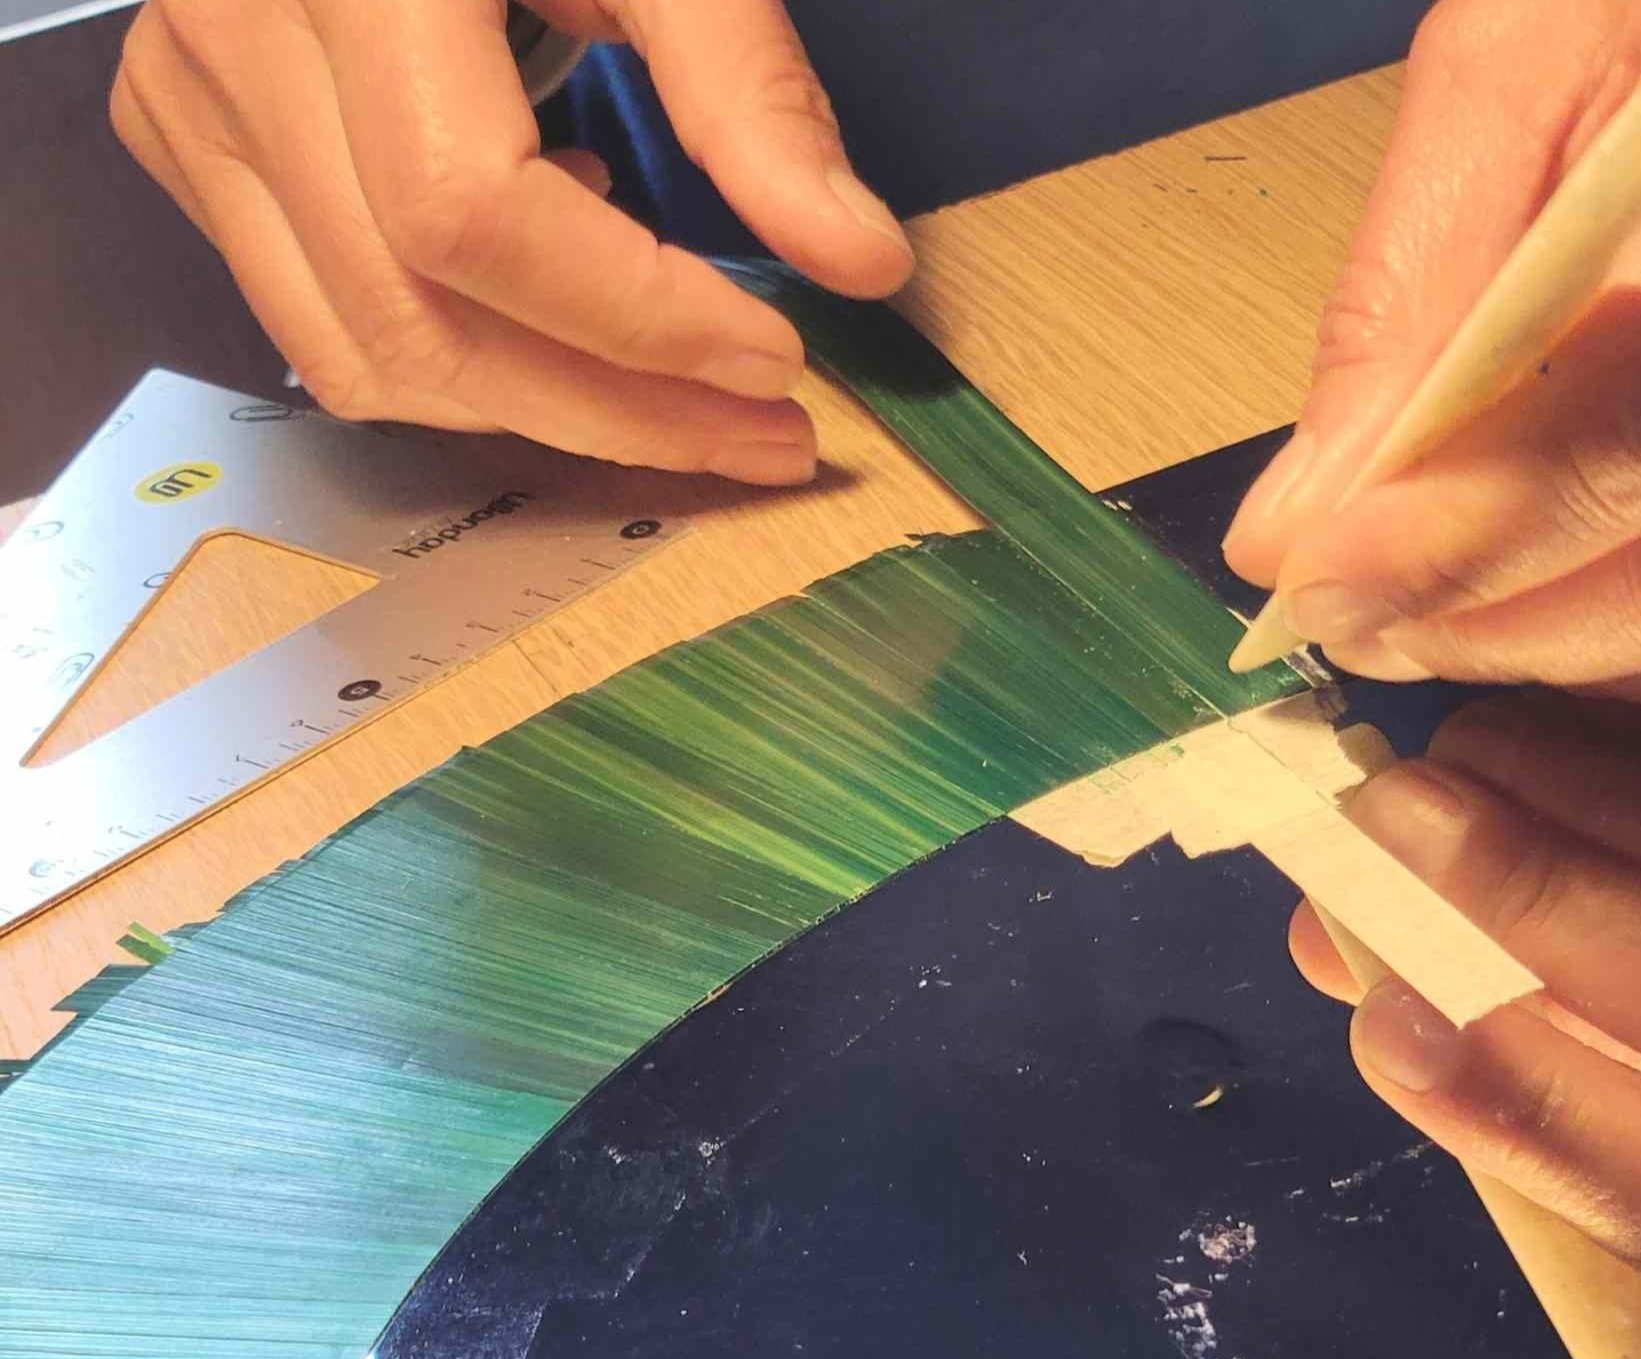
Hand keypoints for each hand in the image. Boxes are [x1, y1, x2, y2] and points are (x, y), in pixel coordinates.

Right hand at [110, 0, 915, 480]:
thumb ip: (744, 86)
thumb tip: (860, 261)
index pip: (470, 214)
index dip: (638, 319)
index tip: (779, 361)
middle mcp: (235, 39)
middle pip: (422, 318)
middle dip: (618, 414)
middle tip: (765, 437)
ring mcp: (190, 97)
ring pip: (366, 357)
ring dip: (545, 416)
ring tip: (681, 392)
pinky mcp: (182, 137)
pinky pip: (324, 331)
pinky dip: (456, 366)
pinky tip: (552, 308)